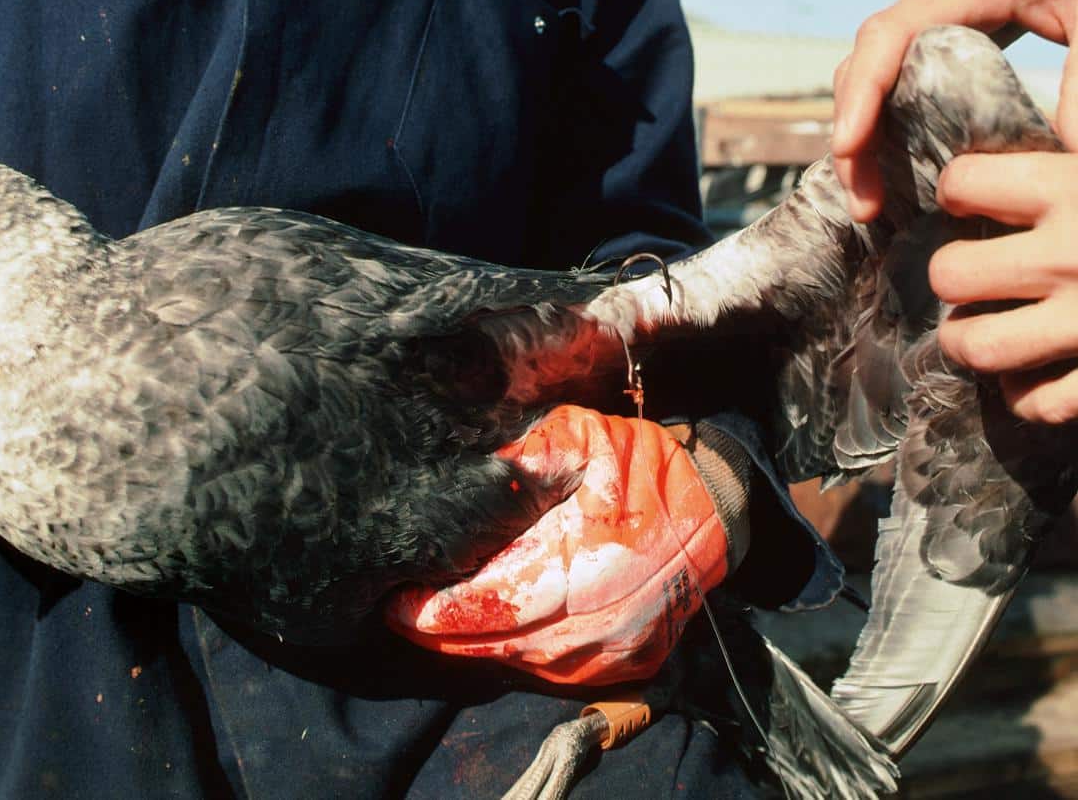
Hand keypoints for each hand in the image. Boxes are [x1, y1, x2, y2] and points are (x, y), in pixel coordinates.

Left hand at [386, 406, 731, 685]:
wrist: (714, 508)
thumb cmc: (642, 468)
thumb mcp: (582, 440)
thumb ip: (526, 459)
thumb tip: (467, 479)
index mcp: (580, 565)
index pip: (487, 605)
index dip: (435, 611)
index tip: (398, 603)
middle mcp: (596, 620)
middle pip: (495, 645)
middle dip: (442, 634)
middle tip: (404, 616)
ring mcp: (613, 650)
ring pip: (522, 666)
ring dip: (476, 648)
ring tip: (439, 624)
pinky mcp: (626, 663)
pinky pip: (555, 673)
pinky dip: (519, 655)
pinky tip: (494, 634)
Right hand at [831, 0, 1077, 220]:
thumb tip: (1067, 158)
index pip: (890, 34)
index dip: (862, 91)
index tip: (848, 147)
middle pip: (863, 66)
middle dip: (853, 138)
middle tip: (865, 204)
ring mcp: (922, 20)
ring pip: (866, 81)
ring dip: (859, 144)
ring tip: (870, 203)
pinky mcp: (928, 41)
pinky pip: (886, 86)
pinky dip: (879, 133)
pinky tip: (891, 177)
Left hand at [932, 151, 1077, 422]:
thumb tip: (1061, 71)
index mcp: (1076, 188)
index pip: (963, 182)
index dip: (963, 188)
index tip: (976, 196)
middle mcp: (1074, 255)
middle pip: (951, 274)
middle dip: (955, 274)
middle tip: (979, 275)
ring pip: (978, 345)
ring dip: (972, 341)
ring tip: (986, 328)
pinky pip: (1038, 402)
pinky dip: (1028, 394)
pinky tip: (1038, 371)